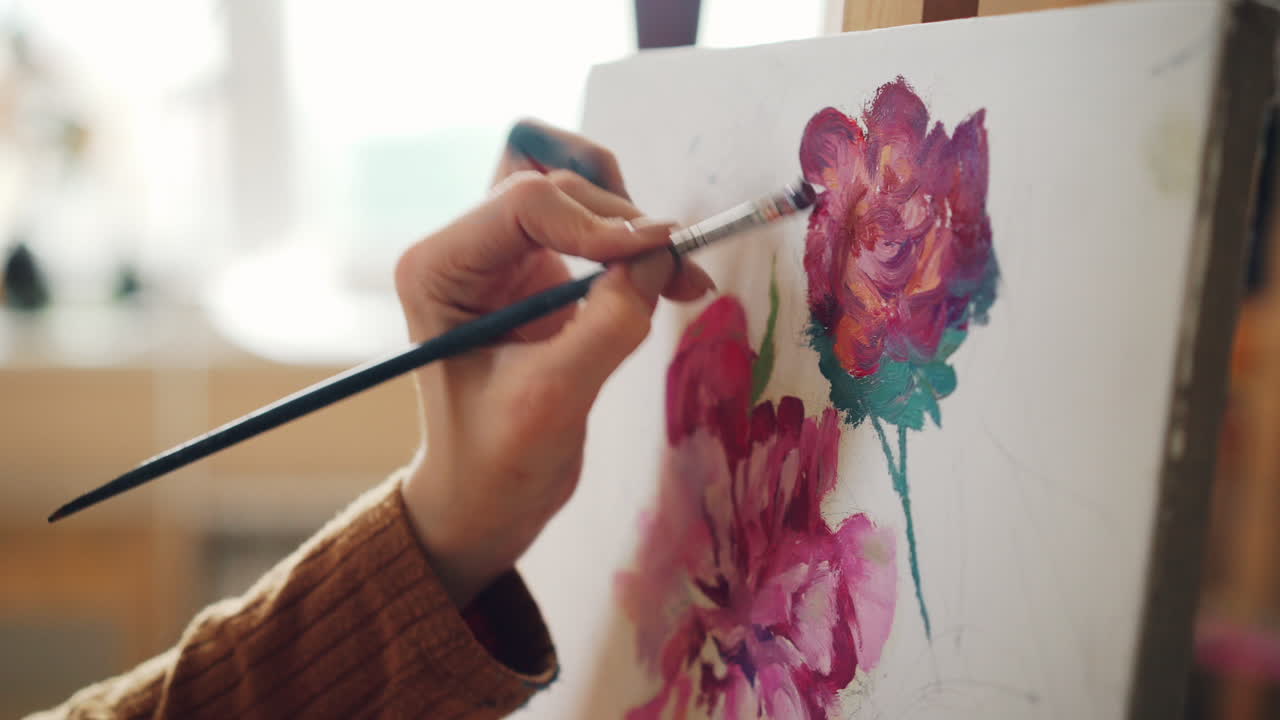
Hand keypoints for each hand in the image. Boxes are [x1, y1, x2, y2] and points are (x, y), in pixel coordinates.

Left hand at [395, 126, 714, 605]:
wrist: (485, 499)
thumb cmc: (497, 460)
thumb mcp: (553, 398)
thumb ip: (607, 323)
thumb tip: (661, 258)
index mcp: (438, 268)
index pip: (525, 203)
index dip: (597, 223)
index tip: (658, 259)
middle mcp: (465, 248)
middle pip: (556, 187)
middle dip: (622, 221)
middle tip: (679, 269)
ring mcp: (504, 256)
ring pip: (579, 193)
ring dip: (631, 223)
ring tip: (678, 274)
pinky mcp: (540, 270)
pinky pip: (595, 227)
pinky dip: (634, 242)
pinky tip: (669, 279)